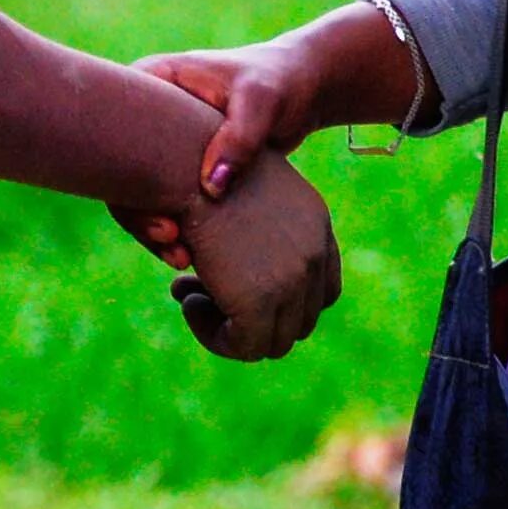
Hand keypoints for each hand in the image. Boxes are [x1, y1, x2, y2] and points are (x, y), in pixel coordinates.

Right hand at [112, 6, 419, 269]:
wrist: (302, 89)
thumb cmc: (279, 82)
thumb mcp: (261, 100)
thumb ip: (239, 137)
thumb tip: (211, 187)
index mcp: (154, 79)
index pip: (114, 128)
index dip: (123, 178)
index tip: (158, 214)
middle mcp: (151, 112)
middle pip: (120, 167)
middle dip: (138, 212)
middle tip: (170, 239)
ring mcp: (166, 142)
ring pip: (141, 190)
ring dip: (154, 226)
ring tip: (181, 255)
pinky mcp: (186, 165)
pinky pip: (167, 198)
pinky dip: (175, 226)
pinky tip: (191, 253)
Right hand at [168, 149, 341, 360]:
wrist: (186, 160)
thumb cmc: (197, 167)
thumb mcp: (242, 189)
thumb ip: (253, 230)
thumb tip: (237, 270)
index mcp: (315, 223)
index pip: (321, 288)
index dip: (282, 301)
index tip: (237, 289)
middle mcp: (314, 252)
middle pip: (300, 320)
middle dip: (252, 315)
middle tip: (201, 292)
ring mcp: (293, 280)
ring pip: (274, 341)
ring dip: (231, 327)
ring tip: (190, 294)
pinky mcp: (261, 302)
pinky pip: (244, 347)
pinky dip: (214, 335)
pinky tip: (187, 300)